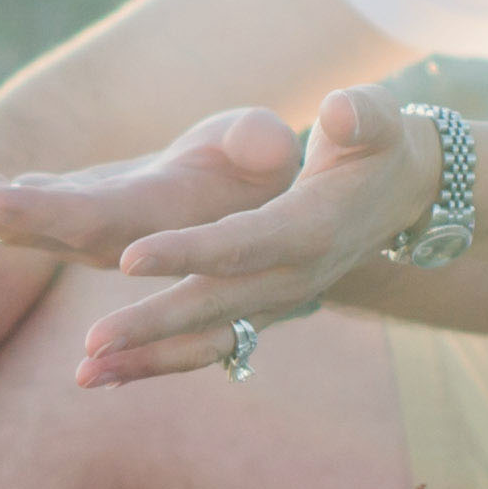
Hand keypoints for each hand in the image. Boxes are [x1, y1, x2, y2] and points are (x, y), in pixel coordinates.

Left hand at [0, 101, 306, 273]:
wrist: (262, 224)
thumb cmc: (281, 180)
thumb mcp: (279, 154)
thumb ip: (262, 147)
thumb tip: (269, 144)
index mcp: (149, 220)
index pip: (88, 223)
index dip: (39, 215)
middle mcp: (103, 233)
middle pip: (21, 224)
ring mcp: (76, 224)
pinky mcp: (63, 211)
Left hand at [53, 78, 439, 387]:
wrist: (403, 198)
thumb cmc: (377, 146)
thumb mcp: (376, 121)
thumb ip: (361, 116)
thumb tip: (341, 112)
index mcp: (309, 229)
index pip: (241, 242)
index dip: (187, 250)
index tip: (129, 256)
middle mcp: (292, 278)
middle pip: (214, 304)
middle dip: (152, 324)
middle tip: (91, 341)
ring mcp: (277, 303)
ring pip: (206, 340)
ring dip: (146, 359)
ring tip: (84, 374)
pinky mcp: (263, 314)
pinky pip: (208, 347)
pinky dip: (158, 362)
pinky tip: (103, 376)